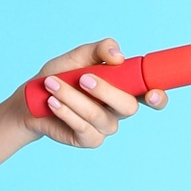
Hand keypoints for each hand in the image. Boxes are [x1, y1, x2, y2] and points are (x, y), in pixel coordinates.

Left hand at [22, 38, 166, 148]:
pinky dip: (66, 112)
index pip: (151, 94)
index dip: (158, 97)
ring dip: (73, 98)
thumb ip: (100, 50)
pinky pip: (83, 128)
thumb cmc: (60, 75)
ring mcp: (105, 127)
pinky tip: (53, 102)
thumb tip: (118, 56)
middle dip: (105, 91)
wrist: (33, 99)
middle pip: (128, 107)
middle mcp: (119, 109)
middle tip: (82, 78)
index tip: (151, 93)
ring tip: (52, 84)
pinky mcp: (89, 140)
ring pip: (98, 116)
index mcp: (125, 87)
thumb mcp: (78, 56)